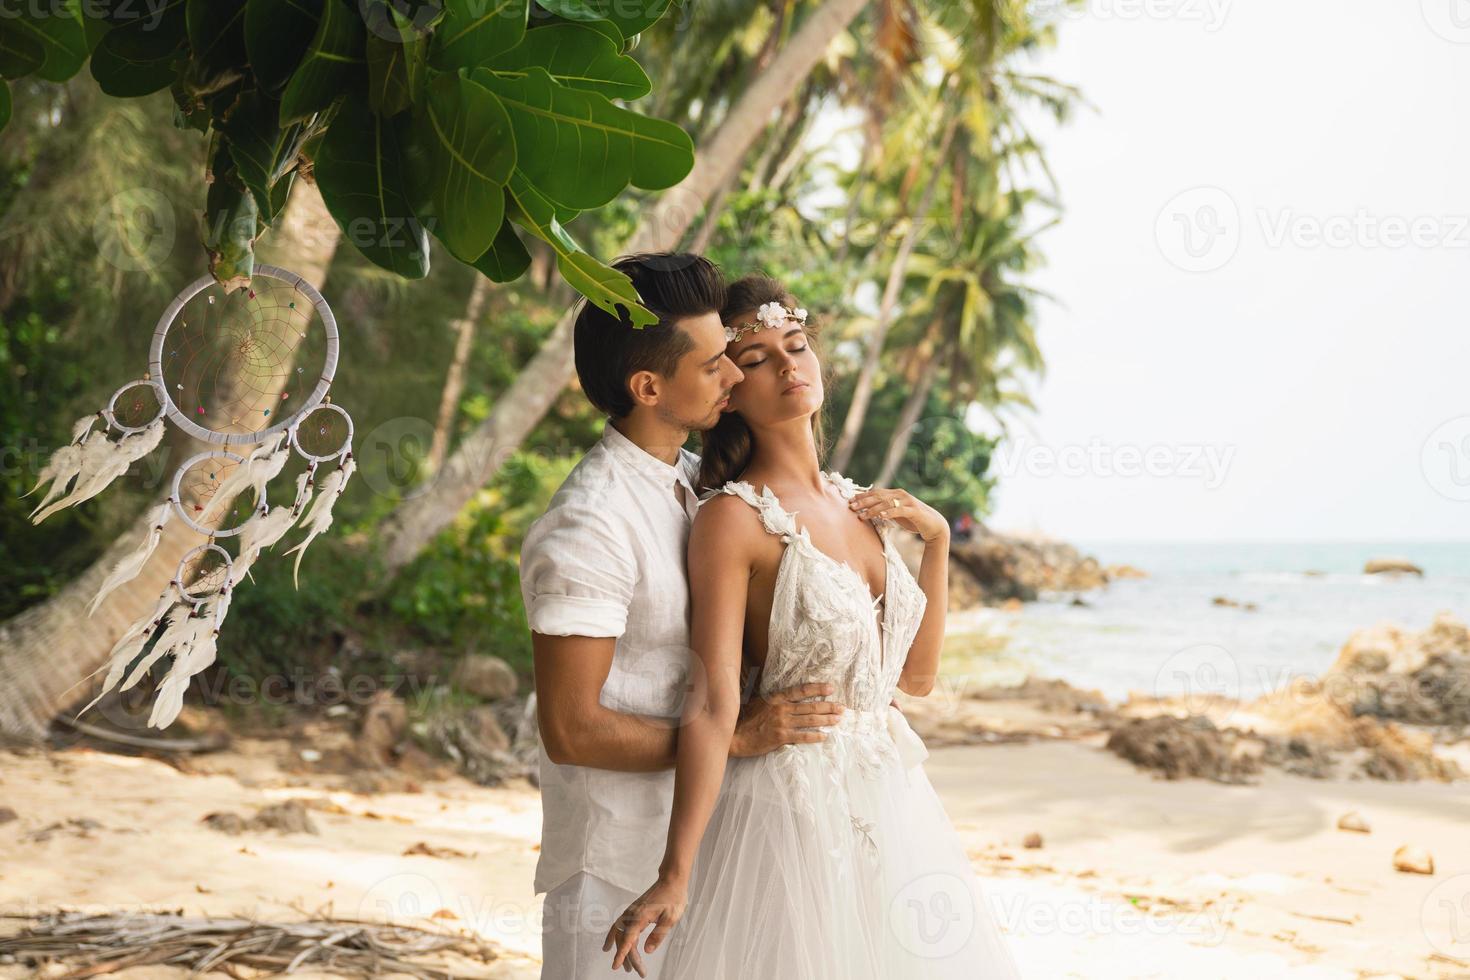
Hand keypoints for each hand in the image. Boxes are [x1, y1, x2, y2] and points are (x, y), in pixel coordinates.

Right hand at [605, 875, 687, 975]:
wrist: (671, 880)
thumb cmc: (673, 897)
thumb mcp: (671, 918)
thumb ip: (658, 935)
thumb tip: (647, 950)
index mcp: (640, 917)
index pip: (628, 940)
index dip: (621, 954)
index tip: (615, 966)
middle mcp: (631, 915)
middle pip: (625, 940)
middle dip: (628, 957)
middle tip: (637, 972)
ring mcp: (631, 912)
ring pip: (620, 934)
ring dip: (620, 949)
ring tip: (621, 965)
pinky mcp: (633, 911)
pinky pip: (620, 926)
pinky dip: (616, 937)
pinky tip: (613, 943)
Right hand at [731, 681, 845, 757]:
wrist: (735, 735)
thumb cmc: (746, 719)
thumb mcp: (759, 703)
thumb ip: (775, 701)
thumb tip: (789, 700)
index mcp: (776, 698)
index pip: (801, 690)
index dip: (817, 688)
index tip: (831, 688)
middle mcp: (781, 708)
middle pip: (810, 706)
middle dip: (828, 706)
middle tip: (842, 707)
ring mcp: (782, 722)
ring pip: (810, 720)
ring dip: (826, 720)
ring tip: (837, 720)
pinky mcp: (781, 737)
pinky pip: (803, 736)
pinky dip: (815, 736)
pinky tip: (824, 736)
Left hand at [850, 486, 947, 543]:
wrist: (934, 525)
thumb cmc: (913, 519)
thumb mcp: (896, 513)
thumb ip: (885, 509)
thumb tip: (868, 511)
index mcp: (896, 494)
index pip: (876, 492)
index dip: (863, 496)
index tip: (850, 500)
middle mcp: (901, 495)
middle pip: (879, 496)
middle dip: (864, 501)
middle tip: (852, 507)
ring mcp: (908, 502)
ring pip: (887, 503)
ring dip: (872, 509)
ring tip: (862, 515)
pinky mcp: (914, 511)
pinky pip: (899, 510)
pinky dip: (889, 512)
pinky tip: (881, 516)